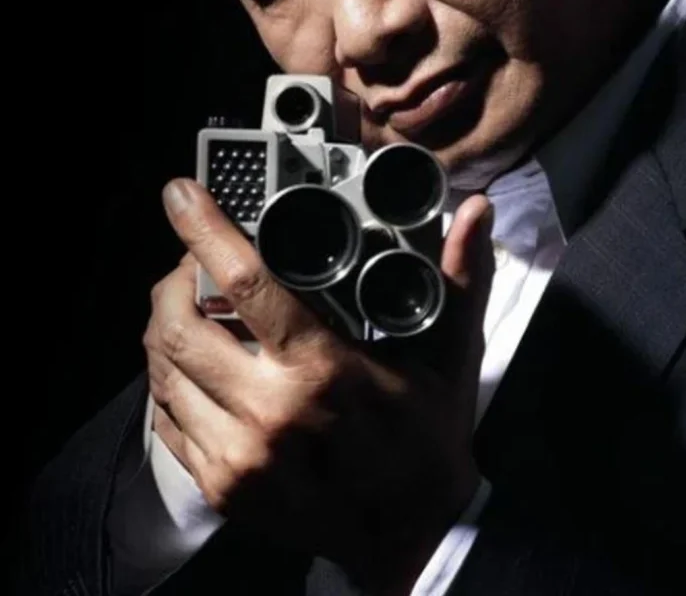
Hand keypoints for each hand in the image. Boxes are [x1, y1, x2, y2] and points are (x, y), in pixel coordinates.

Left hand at [144, 177, 493, 593]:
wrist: (412, 538)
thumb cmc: (429, 438)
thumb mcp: (452, 354)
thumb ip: (459, 276)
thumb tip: (475, 211)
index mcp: (326, 371)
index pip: (246, 282)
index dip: (204, 228)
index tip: (182, 193)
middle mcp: (271, 415)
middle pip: (181, 325)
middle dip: (172, 278)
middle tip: (191, 259)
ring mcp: (238, 458)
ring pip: (163, 370)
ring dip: (165, 324)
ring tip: (190, 304)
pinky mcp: (220, 487)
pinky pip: (164, 418)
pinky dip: (168, 377)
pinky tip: (192, 362)